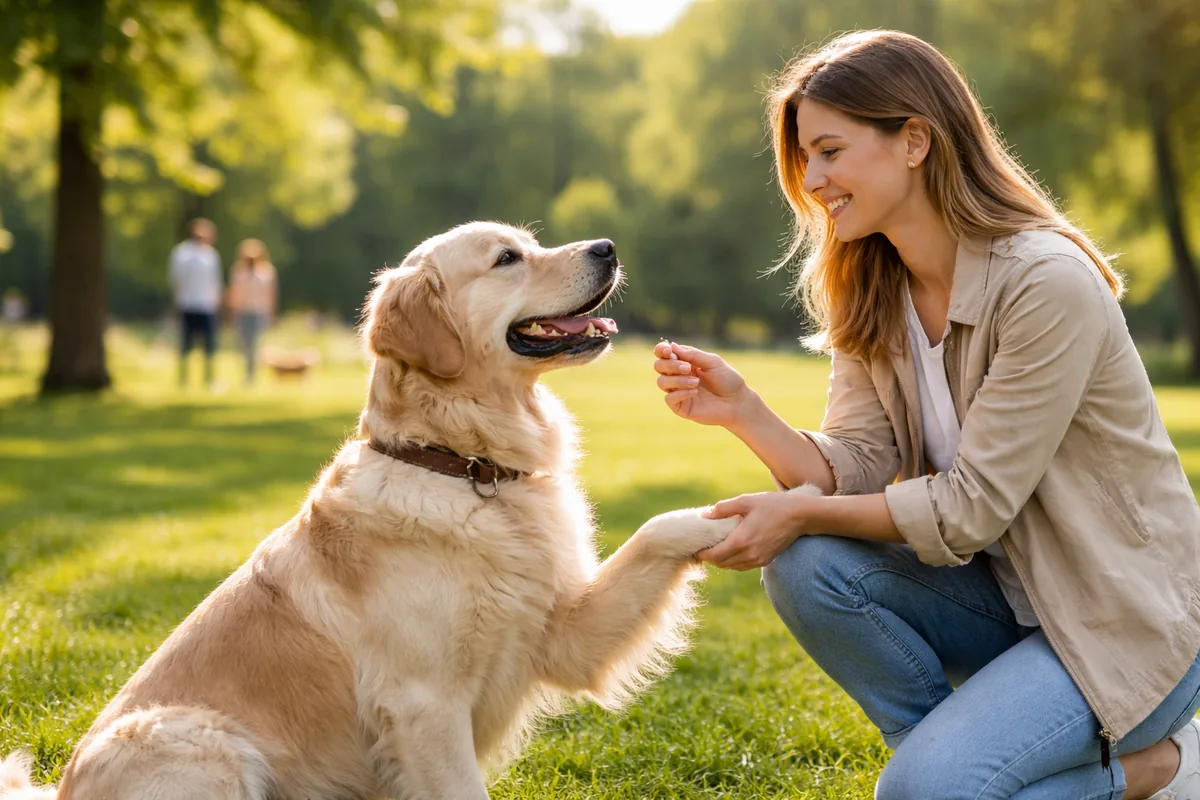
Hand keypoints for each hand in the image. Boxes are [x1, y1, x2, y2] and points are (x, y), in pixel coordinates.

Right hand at [652, 341, 753, 427]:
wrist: (737, 402)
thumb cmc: (727, 380)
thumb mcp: (713, 362)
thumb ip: (693, 355)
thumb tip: (672, 346)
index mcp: (684, 362)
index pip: (663, 354)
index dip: (661, 350)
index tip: (668, 351)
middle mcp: (678, 376)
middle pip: (659, 366)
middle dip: (670, 365)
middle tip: (688, 368)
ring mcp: (678, 392)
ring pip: (661, 382)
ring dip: (677, 380)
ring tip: (696, 382)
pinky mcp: (680, 407)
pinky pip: (669, 398)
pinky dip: (680, 393)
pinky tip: (695, 392)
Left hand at [696, 490, 816, 570]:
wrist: (800, 516)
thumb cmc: (773, 505)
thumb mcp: (746, 501)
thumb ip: (724, 509)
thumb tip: (705, 515)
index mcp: (742, 541)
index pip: (715, 555)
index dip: (702, 554)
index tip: (695, 548)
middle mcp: (749, 554)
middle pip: (721, 564)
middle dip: (710, 558)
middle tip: (702, 549)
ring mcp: (758, 560)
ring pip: (732, 567)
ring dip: (721, 561)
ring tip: (714, 549)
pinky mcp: (765, 560)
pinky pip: (743, 566)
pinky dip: (733, 561)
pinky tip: (730, 550)